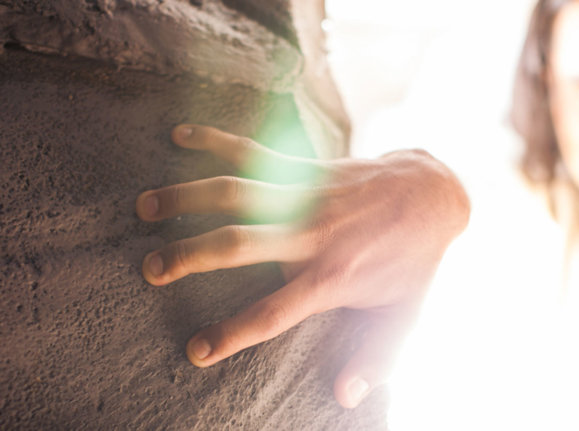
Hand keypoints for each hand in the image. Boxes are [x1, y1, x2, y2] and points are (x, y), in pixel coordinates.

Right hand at [136, 124, 469, 407]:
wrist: (434, 194)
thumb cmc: (414, 260)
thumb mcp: (404, 315)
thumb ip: (375, 357)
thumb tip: (347, 397)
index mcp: (330, 278)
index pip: (272, 313)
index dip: (232, 334)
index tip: (196, 351)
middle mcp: (310, 236)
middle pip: (237, 245)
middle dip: (189, 256)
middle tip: (151, 268)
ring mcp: (305, 197)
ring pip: (236, 192)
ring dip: (187, 197)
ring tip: (144, 207)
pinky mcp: (306, 169)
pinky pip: (256, 151)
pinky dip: (217, 141)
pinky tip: (182, 134)